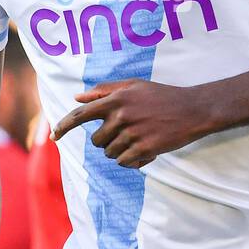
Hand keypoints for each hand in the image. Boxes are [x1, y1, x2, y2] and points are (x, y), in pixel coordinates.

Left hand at [52, 79, 216, 168]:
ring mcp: (133, 134)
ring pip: (109, 153)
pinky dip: (131, 159)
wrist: (193, 110)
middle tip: (126, 133)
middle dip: (107, 141)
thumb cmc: (162, 96)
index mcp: (116, 99)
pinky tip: (146, 149)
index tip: (54, 137)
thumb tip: (77, 97)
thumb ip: (104, 90)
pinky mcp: (144, 149)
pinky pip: (124, 162)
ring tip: (139, 139)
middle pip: (96, 140)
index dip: (64, 127)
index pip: (80, 115)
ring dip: (120, 150)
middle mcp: (121, 116)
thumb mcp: (134, 86)